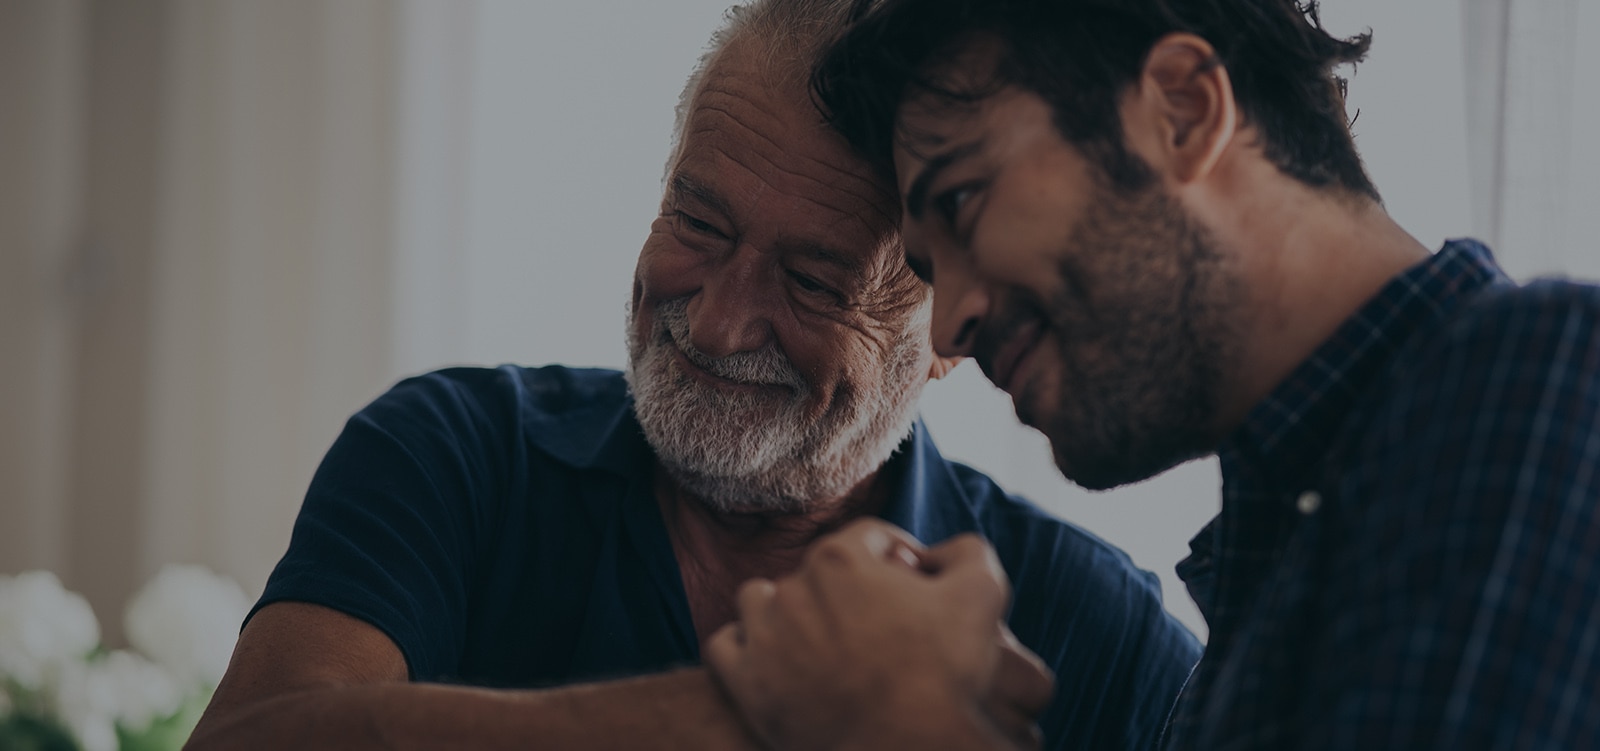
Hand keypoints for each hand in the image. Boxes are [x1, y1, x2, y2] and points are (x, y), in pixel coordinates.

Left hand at [704, 519, 1052, 749]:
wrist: (910, 749)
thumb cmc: (946, 674)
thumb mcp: (981, 594)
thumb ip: (965, 551)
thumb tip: (939, 552)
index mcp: (842, 558)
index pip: (866, 538)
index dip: (894, 558)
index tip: (910, 585)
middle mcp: (793, 588)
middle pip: (817, 570)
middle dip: (847, 588)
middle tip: (877, 623)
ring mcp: (764, 636)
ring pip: (759, 600)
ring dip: (784, 611)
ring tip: (819, 638)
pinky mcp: (746, 683)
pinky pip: (725, 646)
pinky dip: (745, 649)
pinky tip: (777, 662)